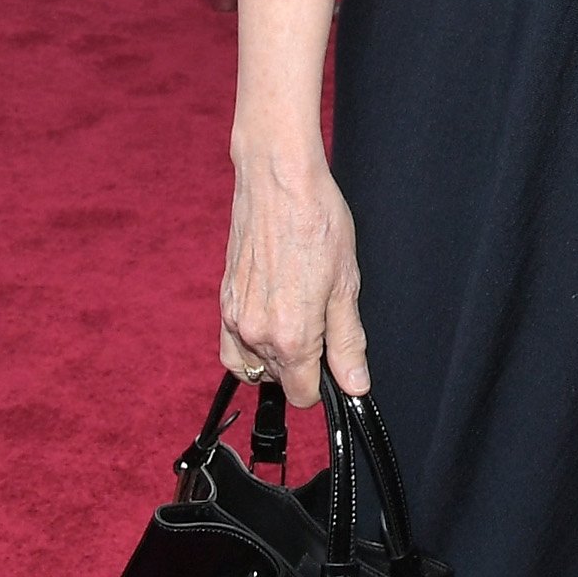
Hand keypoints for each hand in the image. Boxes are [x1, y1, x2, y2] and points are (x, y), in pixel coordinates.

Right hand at [222, 149, 371, 406]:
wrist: (278, 181)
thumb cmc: (317, 221)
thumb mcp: (346, 284)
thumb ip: (348, 342)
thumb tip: (355, 385)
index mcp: (290, 336)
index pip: (303, 395)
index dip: (324, 383)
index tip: (335, 361)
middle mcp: (254, 334)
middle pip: (280, 379)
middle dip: (302, 362)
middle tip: (321, 317)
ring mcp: (233, 318)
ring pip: (255, 364)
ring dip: (275, 355)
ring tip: (298, 315)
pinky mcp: (223, 301)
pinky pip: (232, 345)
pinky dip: (250, 344)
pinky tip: (272, 316)